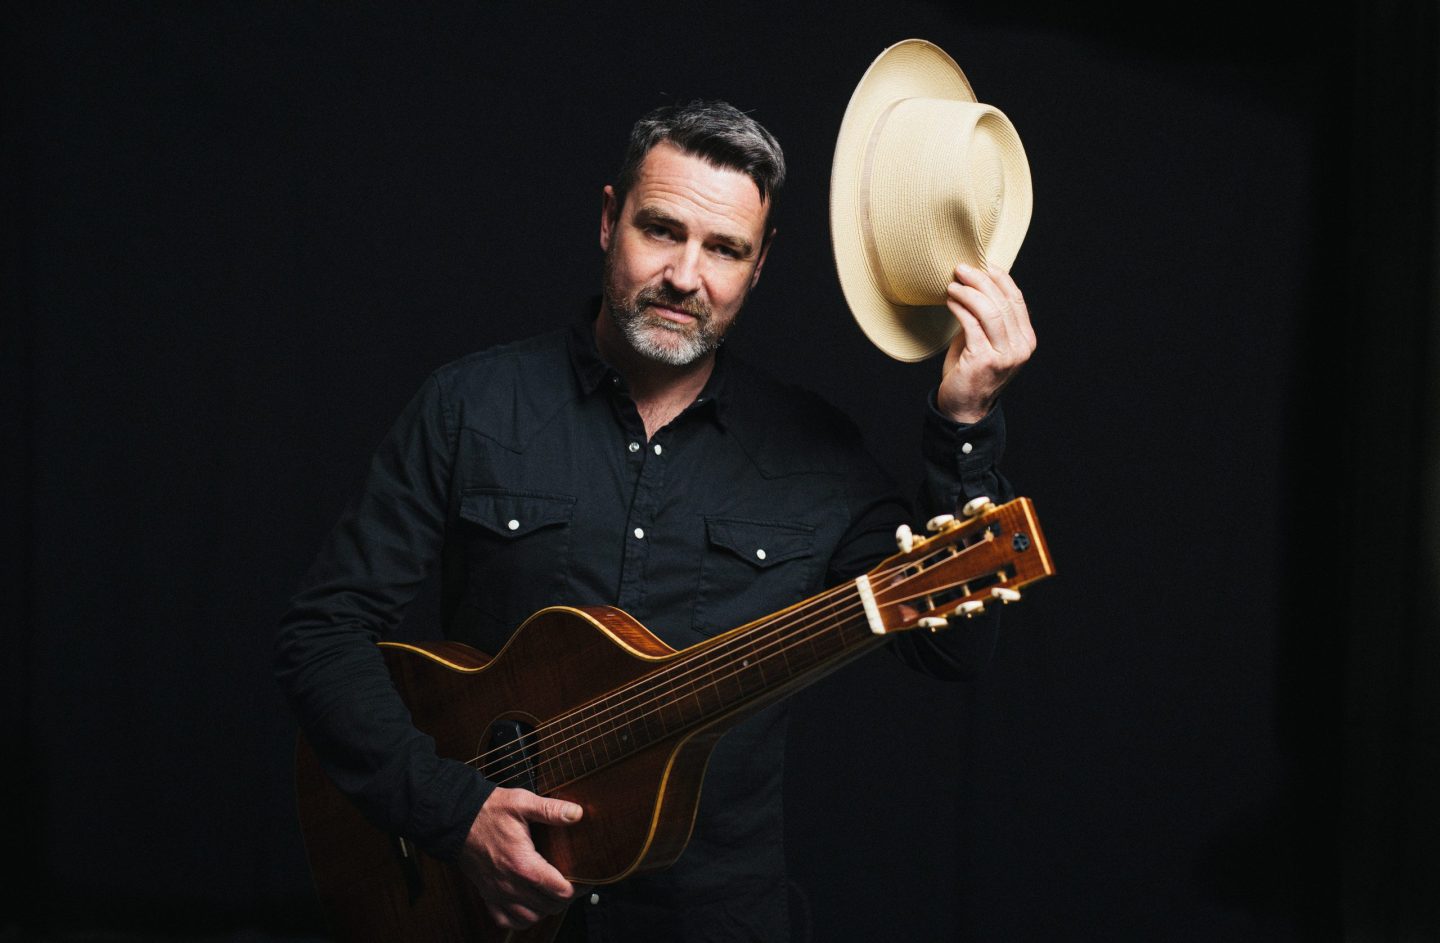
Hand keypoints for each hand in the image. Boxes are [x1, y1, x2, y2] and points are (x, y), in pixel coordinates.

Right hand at [457, 786, 583, 929]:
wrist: (456, 818)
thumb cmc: (488, 810)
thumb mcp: (521, 803)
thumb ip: (551, 810)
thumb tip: (577, 813)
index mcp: (523, 864)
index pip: (560, 891)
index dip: (579, 887)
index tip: (586, 879)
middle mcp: (510, 885)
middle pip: (548, 907)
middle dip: (564, 898)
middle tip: (573, 884)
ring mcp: (497, 892)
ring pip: (529, 918)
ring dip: (544, 910)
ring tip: (552, 895)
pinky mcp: (486, 894)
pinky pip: (506, 920)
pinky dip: (520, 918)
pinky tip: (528, 905)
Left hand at [936, 263, 1035, 423]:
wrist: (963, 407)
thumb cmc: (971, 372)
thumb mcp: (986, 342)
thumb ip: (987, 319)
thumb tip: (975, 285)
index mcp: (1026, 341)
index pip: (1016, 300)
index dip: (1000, 279)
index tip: (983, 265)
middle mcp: (1020, 348)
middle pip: (1003, 302)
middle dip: (980, 280)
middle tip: (961, 269)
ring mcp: (1004, 356)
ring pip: (989, 311)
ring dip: (969, 292)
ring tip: (953, 284)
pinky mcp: (983, 360)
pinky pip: (971, 325)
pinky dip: (959, 308)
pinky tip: (949, 301)